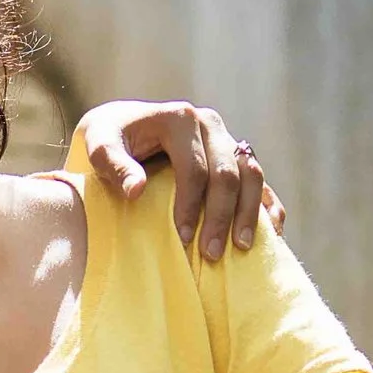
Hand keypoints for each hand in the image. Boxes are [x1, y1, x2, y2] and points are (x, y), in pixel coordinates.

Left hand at [80, 100, 285, 261]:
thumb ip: (113, 164)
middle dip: (221, 216)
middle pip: (228, 173)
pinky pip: (261, 181)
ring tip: (241, 247)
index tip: (181, 238)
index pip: (194, 168)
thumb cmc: (109, 138)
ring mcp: (227, 139)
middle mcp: (211, 125)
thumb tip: (136, 190)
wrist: (123, 126)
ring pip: (252, 175)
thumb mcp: (99, 145)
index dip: (190, 205)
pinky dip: (268, 206)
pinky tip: (273, 233)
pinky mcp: (236, 156)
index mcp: (181, 119)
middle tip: (210, 254)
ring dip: (249, 213)